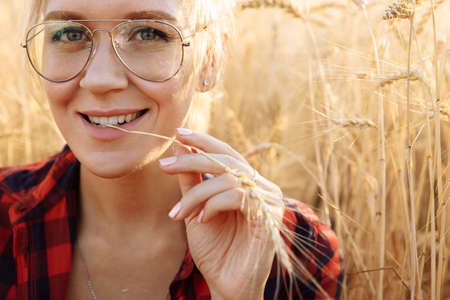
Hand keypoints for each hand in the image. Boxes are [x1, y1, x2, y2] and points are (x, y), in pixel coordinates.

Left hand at [159, 128, 283, 299]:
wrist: (228, 285)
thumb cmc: (215, 249)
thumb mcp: (196, 209)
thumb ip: (192, 180)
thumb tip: (182, 146)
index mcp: (248, 183)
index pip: (227, 153)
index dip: (204, 141)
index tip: (178, 133)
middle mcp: (262, 187)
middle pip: (227, 160)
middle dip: (192, 159)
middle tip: (164, 166)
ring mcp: (268, 201)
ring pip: (228, 178)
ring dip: (197, 194)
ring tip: (179, 213)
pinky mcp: (269, 216)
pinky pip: (236, 196)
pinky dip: (212, 205)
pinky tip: (201, 220)